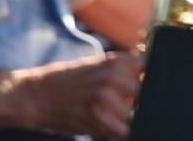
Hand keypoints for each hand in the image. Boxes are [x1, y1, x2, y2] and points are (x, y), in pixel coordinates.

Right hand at [9, 49, 141, 137]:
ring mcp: (107, 97)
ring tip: (117, 117)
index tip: (154, 89)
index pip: (154, 68)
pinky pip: (124, 130)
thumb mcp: (99, 65)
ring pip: (138, 114)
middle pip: (149, 94)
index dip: (155, 82)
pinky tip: (111, 128)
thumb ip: (125, 70)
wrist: (37, 95)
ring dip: (132, 119)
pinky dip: (121, 131)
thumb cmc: (69, 81)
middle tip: (131, 107)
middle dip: (144, 103)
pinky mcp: (98, 118)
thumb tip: (152, 78)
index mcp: (118, 60)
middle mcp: (115, 76)